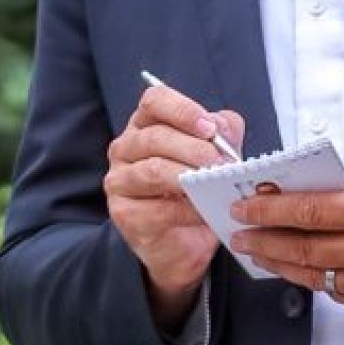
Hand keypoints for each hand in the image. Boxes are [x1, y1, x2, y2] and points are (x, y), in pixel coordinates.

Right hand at [104, 84, 244, 329]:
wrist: (183, 243)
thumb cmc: (195, 190)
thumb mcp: (215, 154)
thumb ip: (222, 133)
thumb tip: (223, 127)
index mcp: (145, 124)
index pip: (154, 101)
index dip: (183, 110)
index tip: (210, 128)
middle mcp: (125, 148)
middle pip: (155, 137)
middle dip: (194, 148)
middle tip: (222, 162)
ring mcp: (120, 181)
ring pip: (153, 171)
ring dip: (189, 176)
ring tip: (214, 182)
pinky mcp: (124, 214)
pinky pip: (158, 209)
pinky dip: (187, 210)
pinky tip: (205, 211)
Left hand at [228, 182, 343, 321]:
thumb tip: (303, 198)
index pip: (309, 210)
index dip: (271, 210)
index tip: (247, 208)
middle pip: (303, 247)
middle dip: (265, 239)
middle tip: (242, 234)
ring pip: (312, 275)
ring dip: (280, 263)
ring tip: (260, 252)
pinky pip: (335, 293)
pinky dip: (315, 281)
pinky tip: (300, 270)